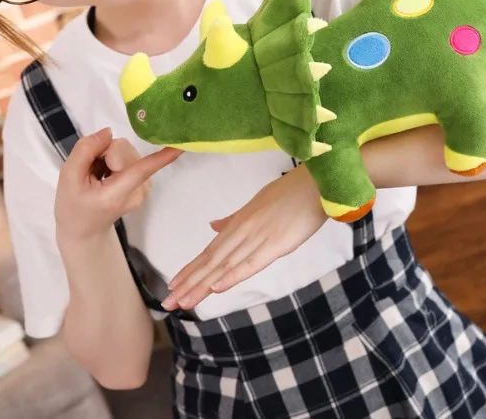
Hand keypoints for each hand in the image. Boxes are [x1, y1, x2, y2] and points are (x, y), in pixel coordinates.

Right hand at [54, 127, 181, 244]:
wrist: (83, 228)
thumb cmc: (74, 206)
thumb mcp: (68, 178)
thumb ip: (86, 151)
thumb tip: (109, 132)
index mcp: (117, 194)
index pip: (142, 170)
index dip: (162, 157)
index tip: (182, 146)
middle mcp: (138, 191)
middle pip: (123, 150)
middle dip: (104, 153)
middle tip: (91, 172)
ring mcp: (144, 187)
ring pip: (126, 150)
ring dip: (108, 156)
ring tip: (97, 175)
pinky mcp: (145, 182)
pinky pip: (129, 156)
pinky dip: (114, 160)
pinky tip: (106, 174)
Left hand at [162, 166, 328, 310]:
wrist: (317, 182)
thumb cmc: (291, 192)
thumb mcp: (258, 204)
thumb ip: (235, 218)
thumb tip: (213, 226)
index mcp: (239, 223)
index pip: (210, 251)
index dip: (191, 269)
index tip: (173, 284)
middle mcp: (243, 230)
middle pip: (212, 261)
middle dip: (189, 283)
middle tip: (167, 303)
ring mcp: (259, 237)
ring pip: (225, 265)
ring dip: (202, 285)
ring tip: (183, 302)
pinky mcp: (277, 244)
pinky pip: (251, 263)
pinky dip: (233, 276)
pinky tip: (216, 288)